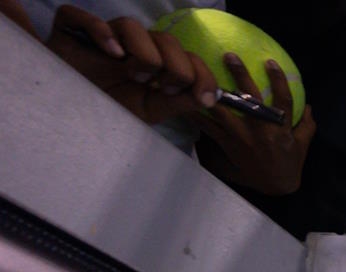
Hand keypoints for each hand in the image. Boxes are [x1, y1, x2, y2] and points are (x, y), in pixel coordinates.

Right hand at [47, 5, 217, 123]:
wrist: (68, 113)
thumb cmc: (111, 108)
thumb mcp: (152, 111)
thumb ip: (181, 102)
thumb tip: (211, 96)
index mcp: (155, 60)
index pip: (187, 56)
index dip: (199, 73)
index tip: (198, 97)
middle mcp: (132, 44)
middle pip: (166, 40)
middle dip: (173, 68)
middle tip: (158, 87)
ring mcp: (103, 35)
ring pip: (132, 25)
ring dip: (143, 53)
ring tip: (134, 75)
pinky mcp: (71, 28)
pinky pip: (85, 18)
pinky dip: (101, 32)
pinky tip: (112, 54)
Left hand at [196, 56, 314, 195]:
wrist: (275, 186)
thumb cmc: (290, 163)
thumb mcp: (303, 144)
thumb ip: (306, 124)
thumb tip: (309, 105)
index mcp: (280, 128)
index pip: (282, 100)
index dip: (277, 80)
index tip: (269, 62)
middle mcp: (260, 131)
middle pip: (249, 100)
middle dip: (240, 77)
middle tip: (229, 56)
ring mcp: (242, 138)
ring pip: (224, 112)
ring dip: (211, 93)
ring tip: (198, 76)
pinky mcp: (228, 145)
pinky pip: (209, 128)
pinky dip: (197, 116)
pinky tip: (185, 103)